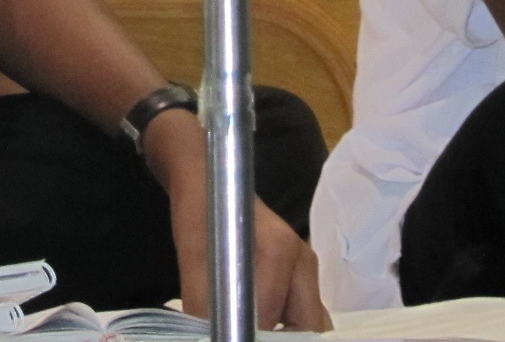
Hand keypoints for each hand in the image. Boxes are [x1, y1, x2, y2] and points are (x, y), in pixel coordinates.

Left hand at [144, 109, 330, 329]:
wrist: (207, 179)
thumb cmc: (199, 218)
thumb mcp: (193, 265)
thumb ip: (205, 310)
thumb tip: (211, 337)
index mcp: (280, 251)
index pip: (271, 318)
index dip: (249, 336)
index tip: (230, 334)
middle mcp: (303, 259)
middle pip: (308, 325)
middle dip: (282, 339)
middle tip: (242, 337)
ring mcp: (307, 265)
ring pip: (311, 320)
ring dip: (286, 333)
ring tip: (248, 330)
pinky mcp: (303, 272)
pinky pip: (304, 311)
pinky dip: (287, 325)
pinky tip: (258, 324)